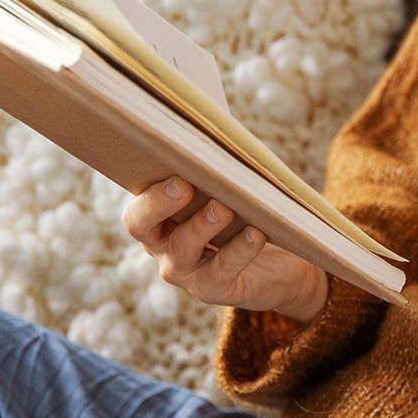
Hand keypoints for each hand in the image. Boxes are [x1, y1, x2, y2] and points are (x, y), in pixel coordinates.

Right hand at [123, 178, 330, 322]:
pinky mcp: (211, 289)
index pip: (136, 206)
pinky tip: (256, 233)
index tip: (174, 172)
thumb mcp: (227, 188)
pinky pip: (221, 270)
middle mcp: (160, 244)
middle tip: (184, 184)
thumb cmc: (245, 211)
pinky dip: (239, 250)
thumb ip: (213, 166)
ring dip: (201, 226)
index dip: (149, 192)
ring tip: (224, 208)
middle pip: (143, 226)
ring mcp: (183, 270)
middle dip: (160, 203)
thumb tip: (215, 128)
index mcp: (156, 215)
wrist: (280, 261)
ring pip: (182, 250)